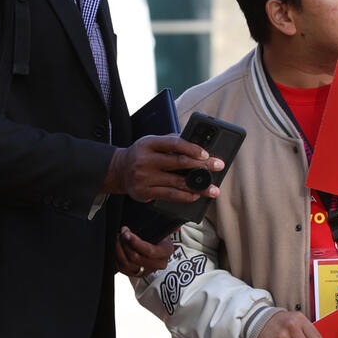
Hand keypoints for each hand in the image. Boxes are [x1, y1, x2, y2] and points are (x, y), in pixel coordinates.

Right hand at [103, 134, 224, 202]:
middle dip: (202, 166)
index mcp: (149, 143)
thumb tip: (197, 144)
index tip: (207, 154)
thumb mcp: (152, 142)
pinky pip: (169, 195)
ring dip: (198, 186)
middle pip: (179, 162)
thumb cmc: (142, 154)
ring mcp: (144, 177)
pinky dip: (185, 196)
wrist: (119, 170)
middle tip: (218, 166)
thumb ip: (172, 141)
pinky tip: (196, 195)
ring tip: (213, 188)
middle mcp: (145, 160)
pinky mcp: (144, 192)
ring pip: (176, 182)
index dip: (192, 148)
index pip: (174, 144)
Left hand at [114, 226, 173, 277]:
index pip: (150, 251)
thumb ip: (169, 227)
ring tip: (118, 239)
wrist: (154, 246)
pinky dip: (117, 258)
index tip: (127, 233)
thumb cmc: (158, 236)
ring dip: (119, 250)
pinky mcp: (137, 274)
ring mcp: (147, 270)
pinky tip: (117, 248)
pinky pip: (123, 269)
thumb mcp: (163, 229)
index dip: (136, 243)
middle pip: (136, 257)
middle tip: (121, 233)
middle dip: (125, 244)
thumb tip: (176, 227)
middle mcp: (159, 264)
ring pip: (128, 264)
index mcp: (166, 251)